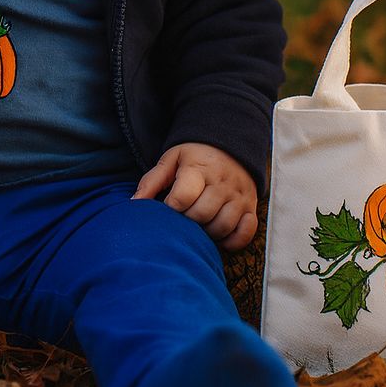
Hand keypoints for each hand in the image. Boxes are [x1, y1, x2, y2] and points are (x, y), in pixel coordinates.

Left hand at [132, 142, 257, 251]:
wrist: (229, 146)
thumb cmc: (194, 157)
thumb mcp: (171, 160)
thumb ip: (152, 181)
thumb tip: (134, 203)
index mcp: (199, 168)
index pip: (183, 197)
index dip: (170, 207)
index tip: (167, 207)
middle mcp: (222, 182)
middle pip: (201, 214)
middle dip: (187, 221)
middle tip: (182, 217)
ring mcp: (239, 196)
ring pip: (222, 226)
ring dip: (206, 232)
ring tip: (197, 224)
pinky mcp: (251, 208)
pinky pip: (245, 233)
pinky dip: (231, 240)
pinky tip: (218, 235)